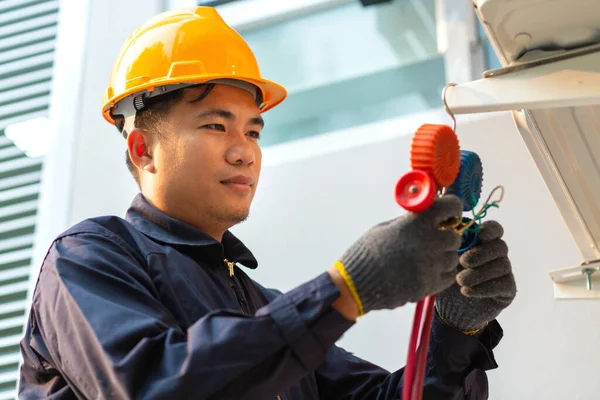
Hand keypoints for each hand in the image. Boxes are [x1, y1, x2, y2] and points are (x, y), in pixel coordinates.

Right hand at [334, 195, 462, 315]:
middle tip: (433, 240)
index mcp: (416, 222)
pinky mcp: (431, 285)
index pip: (450, 206)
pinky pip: (448, 276)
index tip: (449, 213)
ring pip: (452, 258)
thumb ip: (409, 221)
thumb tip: (427, 216)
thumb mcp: (386, 228)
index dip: (452, 208)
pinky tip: (425, 271)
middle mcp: (428, 242)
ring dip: (442, 257)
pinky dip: (440, 274)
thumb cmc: (368, 252)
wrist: (357, 284)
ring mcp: (431, 265)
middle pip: (454, 236)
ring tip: (424, 259)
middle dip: (445, 237)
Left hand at [436, 220, 516, 332]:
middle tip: (462, 262)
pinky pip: (504, 284)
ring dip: (479, 273)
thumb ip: (451, 247)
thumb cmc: (446, 279)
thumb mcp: (444, 261)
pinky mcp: (508, 290)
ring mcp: (505, 272)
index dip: (491, 229)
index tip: (480, 233)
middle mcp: (497, 255)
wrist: (450, 310)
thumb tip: (452, 235)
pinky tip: (466, 292)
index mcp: (482, 242)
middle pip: (500, 246)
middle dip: (481, 253)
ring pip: (502, 266)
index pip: (495, 229)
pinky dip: (483, 288)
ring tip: (460, 281)